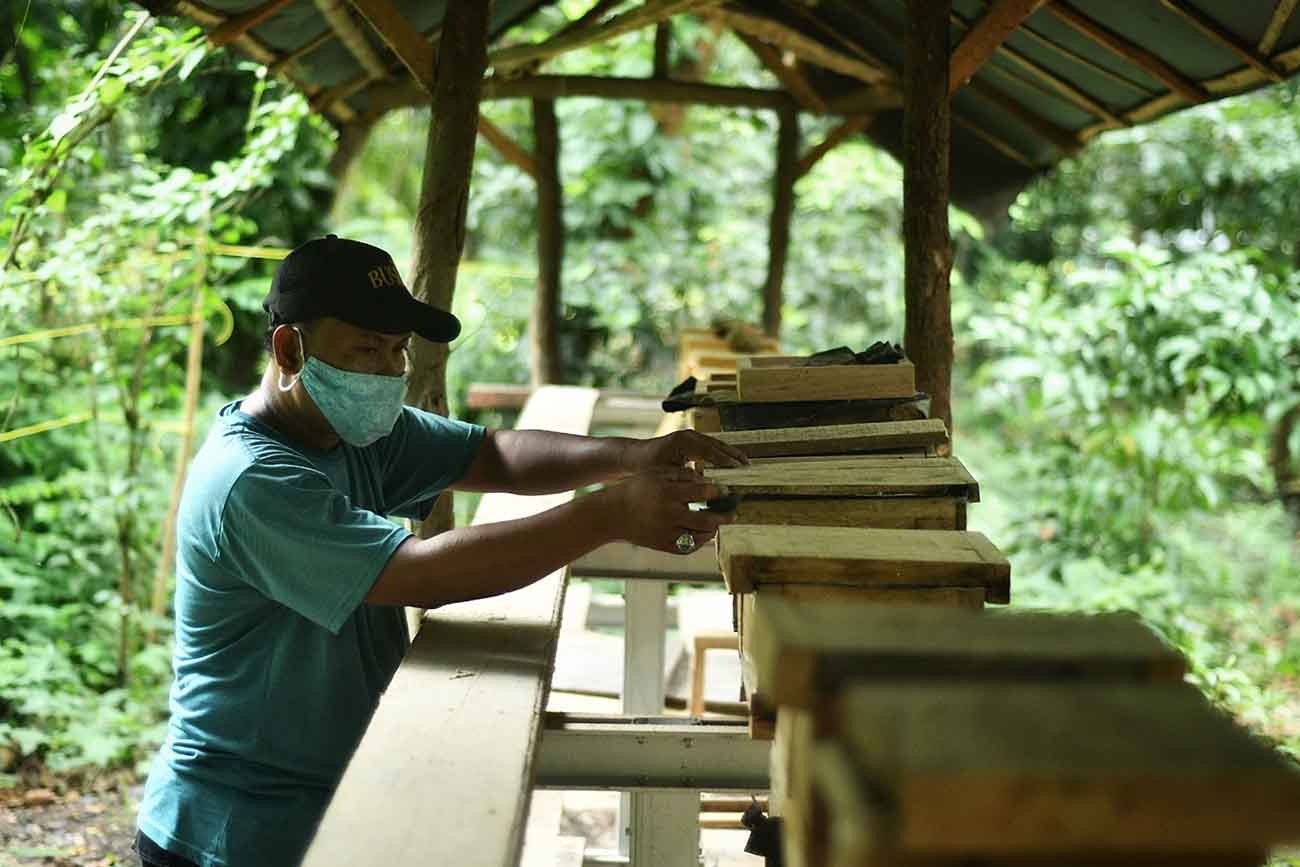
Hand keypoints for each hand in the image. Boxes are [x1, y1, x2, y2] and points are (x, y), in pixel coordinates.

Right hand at [604, 467, 737, 554]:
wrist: (613, 513)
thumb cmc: (637, 489)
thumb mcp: (658, 474)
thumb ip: (683, 475)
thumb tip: (708, 480)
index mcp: (668, 493)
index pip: (703, 492)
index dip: (718, 492)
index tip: (726, 491)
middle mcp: (669, 514)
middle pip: (707, 520)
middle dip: (725, 517)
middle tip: (734, 514)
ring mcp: (666, 533)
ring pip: (700, 536)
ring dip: (712, 529)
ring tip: (717, 522)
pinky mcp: (663, 545)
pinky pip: (688, 547)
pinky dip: (699, 541)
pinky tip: (703, 533)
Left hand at [623, 429, 748, 474]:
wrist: (634, 457)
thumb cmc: (647, 467)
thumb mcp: (666, 475)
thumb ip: (685, 478)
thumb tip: (705, 484)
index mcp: (682, 441)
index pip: (709, 450)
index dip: (724, 460)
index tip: (737, 468)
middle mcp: (688, 435)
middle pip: (716, 444)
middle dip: (732, 454)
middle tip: (747, 465)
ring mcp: (690, 436)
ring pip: (715, 444)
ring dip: (729, 453)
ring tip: (744, 462)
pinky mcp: (690, 441)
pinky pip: (710, 446)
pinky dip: (721, 454)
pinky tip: (731, 462)